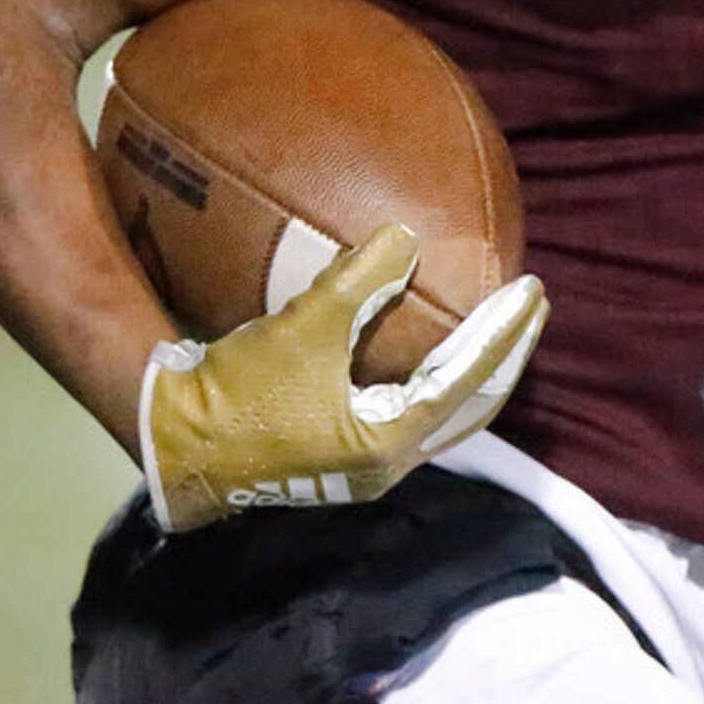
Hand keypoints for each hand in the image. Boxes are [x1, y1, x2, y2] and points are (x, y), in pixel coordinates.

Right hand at [138, 223, 546, 532]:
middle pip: (470, 407)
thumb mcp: (303, 328)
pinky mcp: (341, 454)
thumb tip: (407, 239)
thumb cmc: (238, 392)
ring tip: (496, 325)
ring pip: (444, 414)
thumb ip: (360, 281)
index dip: (504, 334)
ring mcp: (363, 464)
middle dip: (505, 356)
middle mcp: (386, 463)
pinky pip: (412, 411)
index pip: (468, 381)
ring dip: (473, 370)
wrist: (170, 442)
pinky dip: (435, 378)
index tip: (533, 291)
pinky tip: (431, 347)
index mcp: (388, 443)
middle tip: (533, 307)